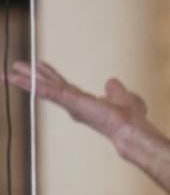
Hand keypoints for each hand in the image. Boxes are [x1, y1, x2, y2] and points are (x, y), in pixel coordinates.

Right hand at [9, 60, 151, 146]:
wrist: (132, 129)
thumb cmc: (132, 118)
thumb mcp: (123, 96)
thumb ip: (115, 89)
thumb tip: (111, 82)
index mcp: (84, 102)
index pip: (63, 86)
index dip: (51, 75)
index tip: (39, 65)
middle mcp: (74, 104)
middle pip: (49, 86)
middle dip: (32, 77)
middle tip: (15, 67)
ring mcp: (70, 103)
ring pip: (43, 88)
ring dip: (25, 80)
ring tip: (7, 73)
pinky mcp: (69, 102)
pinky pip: (46, 90)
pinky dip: (32, 84)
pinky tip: (17, 78)